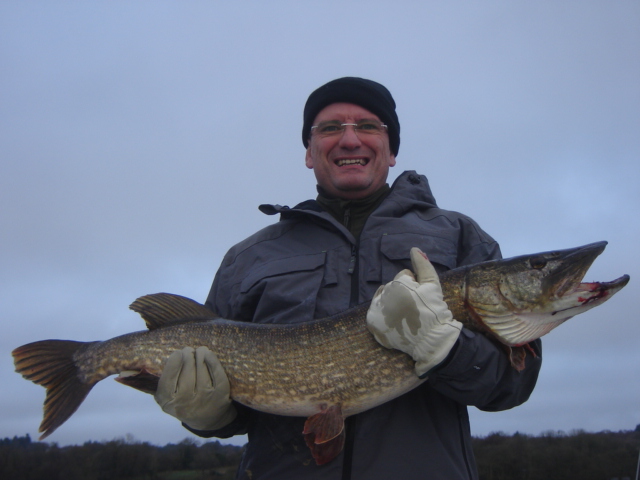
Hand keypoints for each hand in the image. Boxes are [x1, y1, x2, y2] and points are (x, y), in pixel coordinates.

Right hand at [155, 346, 236, 430]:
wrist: (207, 419)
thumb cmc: (185, 401)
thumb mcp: (168, 396)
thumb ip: (165, 380)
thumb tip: (170, 355)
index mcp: (167, 401)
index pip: (168, 376)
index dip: (174, 361)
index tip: (178, 353)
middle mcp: (185, 402)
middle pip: (187, 370)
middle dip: (188, 355)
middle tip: (189, 351)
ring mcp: (204, 400)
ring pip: (202, 369)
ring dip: (201, 355)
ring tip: (200, 350)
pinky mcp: (220, 396)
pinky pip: (216, 373)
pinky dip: (212, 361)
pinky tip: (208, 354)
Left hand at [366, 247, 461, 377]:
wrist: (430, 340)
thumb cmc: (433, 311)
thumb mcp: (432, 285)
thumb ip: (423, 265)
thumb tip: (414, 249)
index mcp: (397, 286)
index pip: (404, 276)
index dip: (416, 285)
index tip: (422, 297)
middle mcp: (382, 297)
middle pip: (392, 287)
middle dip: (402, 293)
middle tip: (415, 307)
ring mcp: (375, 313)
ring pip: (383, 298)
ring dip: (391, 303)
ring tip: (406, 315)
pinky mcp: (372, 326)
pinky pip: (376, 313)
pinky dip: (383, 316)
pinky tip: (395, 321)